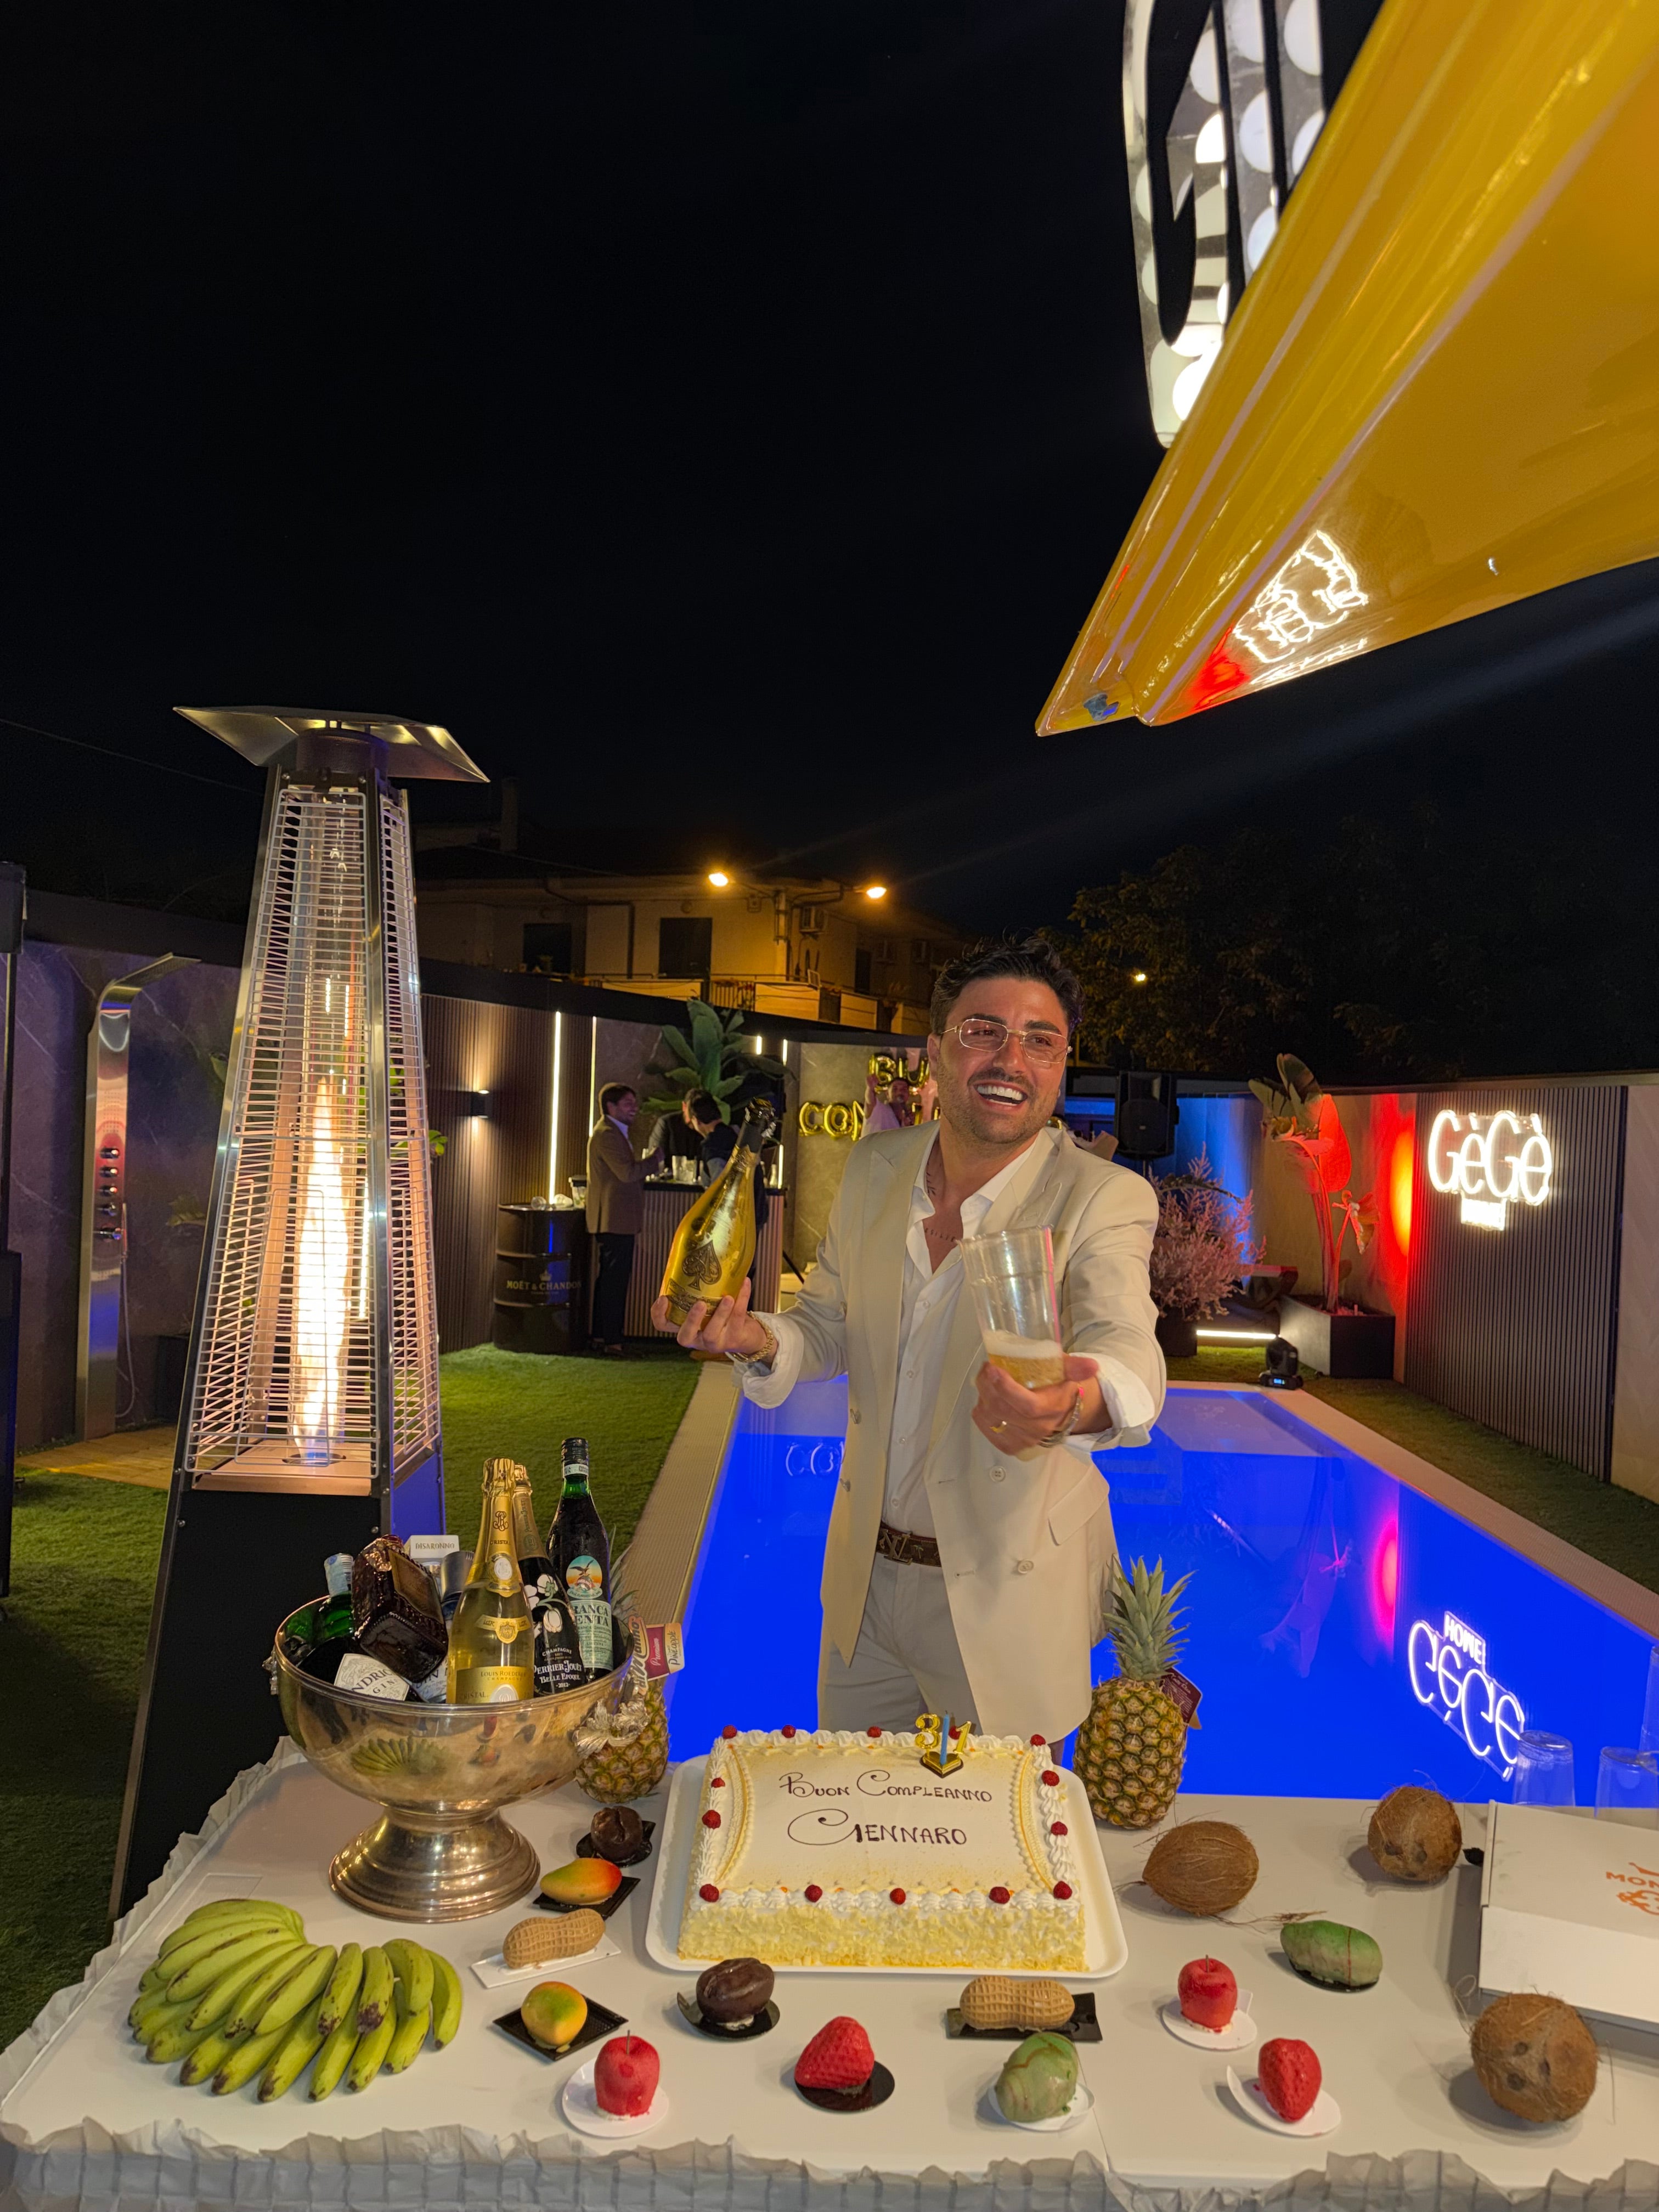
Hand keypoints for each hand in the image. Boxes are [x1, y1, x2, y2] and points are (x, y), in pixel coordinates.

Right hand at [650, 1275, 772, 1358]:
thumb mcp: (708, 1304)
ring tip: (728, 1297)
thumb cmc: (723, 1315)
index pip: (663, 1325)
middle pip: (685, 1336)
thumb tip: (697, 1252)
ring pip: (713, 1332)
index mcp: (686, 1326)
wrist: (748, 1335)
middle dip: (691, 1320)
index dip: (659, 1314)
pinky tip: (745, 1283)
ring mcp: (715, 1343)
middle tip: (700, 1304)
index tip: (664, 1298)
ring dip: (720, 1313)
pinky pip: (737, 1319)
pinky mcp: (734, 1340)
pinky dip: (742, 1299)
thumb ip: (699, 1290)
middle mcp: (697, 1338)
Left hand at [972, 1355, 1103, 1450]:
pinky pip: (986, 1428)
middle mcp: (1037, 1429)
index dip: (1007, 1388)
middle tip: (987, 1368)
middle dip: (988, 1385)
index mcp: (1052, 1410)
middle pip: (1003, 1410)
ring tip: (987, 1380)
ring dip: (983, 1395)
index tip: (994, 1369)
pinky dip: (981, 1411)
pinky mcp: (1010, 1445)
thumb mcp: (1068, 1374)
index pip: (1028, 1406)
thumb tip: (1092, 1365)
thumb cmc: (1061, 1388)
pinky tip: (987, 1399)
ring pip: (991, 1417)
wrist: (1064, 1413)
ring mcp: (1022, 1439)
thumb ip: (1076, 1367)